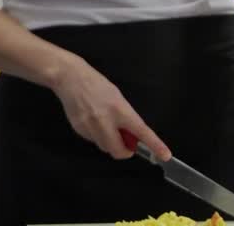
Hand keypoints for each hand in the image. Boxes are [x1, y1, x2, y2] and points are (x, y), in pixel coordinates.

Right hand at [53, 57, 171, 160]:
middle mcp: (104, 120)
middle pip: (118, 150)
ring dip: (109, 142)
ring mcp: (89, 126)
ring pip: (104, 147)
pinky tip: (91, 121)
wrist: (69, 77)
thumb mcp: (117, 98)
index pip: (140, 131)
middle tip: (126, 143)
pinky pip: (92, 140)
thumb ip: (125, 117)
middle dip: (124, 151)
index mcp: (119, 109)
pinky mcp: (78, 128)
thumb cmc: (97, 84)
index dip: (154, 145)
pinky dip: (96, 135)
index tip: (165, 155)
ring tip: (104, 125)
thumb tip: (132, 136)